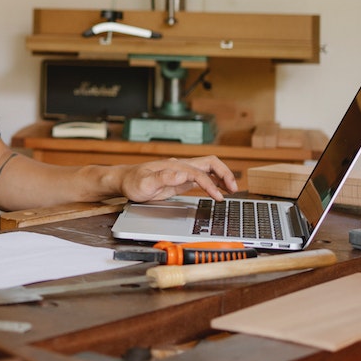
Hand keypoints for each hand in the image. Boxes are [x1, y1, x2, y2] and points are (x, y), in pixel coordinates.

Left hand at [119, 156, 238, 201]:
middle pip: (210, 163)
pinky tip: (219, 189)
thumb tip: (181, 174)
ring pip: (208, 168)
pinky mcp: (181, 179)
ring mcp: (182, 172)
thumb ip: (162, 178)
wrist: (126, 181)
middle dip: (224, 173)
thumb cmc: (133, 182)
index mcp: (175, 167)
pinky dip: (214, 181)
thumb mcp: (145, 183)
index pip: (199, 173)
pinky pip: (203, 177)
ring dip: (222, 176)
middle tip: (234, 189)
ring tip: (232, 189)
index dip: (211, 185)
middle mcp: (181, 166)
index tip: (218, 197)